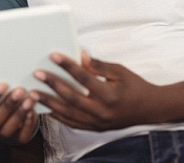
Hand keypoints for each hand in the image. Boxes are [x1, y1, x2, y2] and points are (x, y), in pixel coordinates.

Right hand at [0, 78, 38, 143]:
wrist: (11, 114)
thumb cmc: (0, 94)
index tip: (3, 84)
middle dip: (8, 104)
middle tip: (20, 90)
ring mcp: (3, 133)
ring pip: (8, 128)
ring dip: (19, 113)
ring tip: (30, 99)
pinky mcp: (17, 139)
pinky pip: (22, 135)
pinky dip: (27, 124)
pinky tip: (32, 112)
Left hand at [30, 52, 160, 131]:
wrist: (150, 109)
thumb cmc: (135, 86)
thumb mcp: (119, 71)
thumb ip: (97, 65)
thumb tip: (79, 54)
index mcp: (110, 95)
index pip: (84, 78)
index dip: (68, 66)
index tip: (53, 56)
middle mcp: (102, 112)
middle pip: (72, 98)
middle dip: (52, 85)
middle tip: (37, 74)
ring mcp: (98, 123)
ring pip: (68, 114)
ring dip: (49, 103)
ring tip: (33, 93)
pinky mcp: (95, 128)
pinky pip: (73, 124)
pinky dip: (58, 116)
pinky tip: (46, 109)